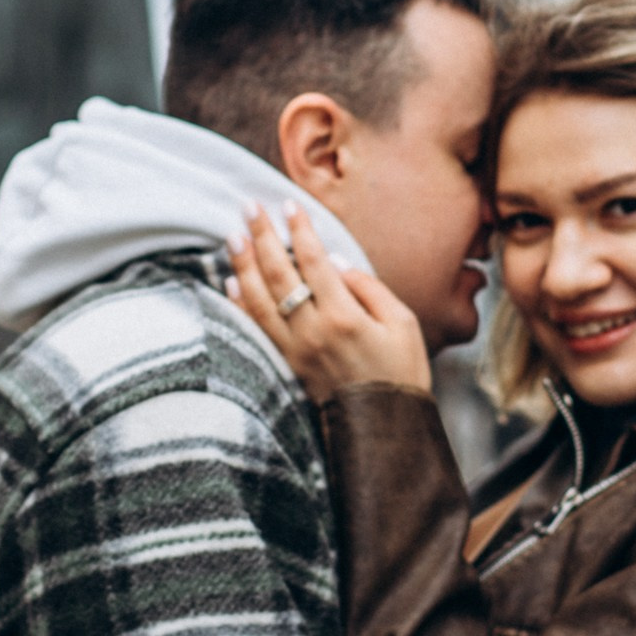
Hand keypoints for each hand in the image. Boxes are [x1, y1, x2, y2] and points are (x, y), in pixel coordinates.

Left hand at [226, 202, 431, 401]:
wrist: (385, 429)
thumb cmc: (401, 373)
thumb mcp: (404, 324)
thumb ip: (370, 289)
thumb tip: (336, 263)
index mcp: (345, 316)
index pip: (314, 261)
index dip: (299, 230)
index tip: (289, 205)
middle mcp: (313, 330)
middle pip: (279, 274)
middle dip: (262, 237)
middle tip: (249, 206)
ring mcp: (294, 350)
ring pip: (259, 299)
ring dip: (243, 264)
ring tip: (233, 235)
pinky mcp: (286, 366)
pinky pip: (254, 329)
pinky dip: (240, 303)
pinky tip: (231, 282)